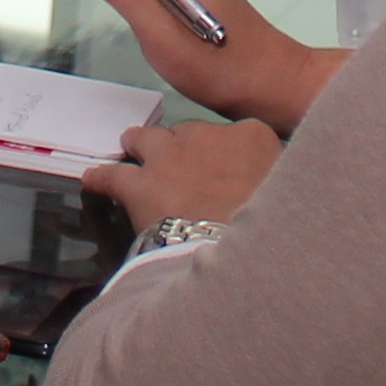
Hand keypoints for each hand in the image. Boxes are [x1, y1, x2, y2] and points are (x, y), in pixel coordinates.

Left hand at [86, 112, 281, 231]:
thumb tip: (279, 198)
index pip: (238, 136)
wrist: (240, 252)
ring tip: (130, 146)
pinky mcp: (140, 184)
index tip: (228, 169)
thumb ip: (278, 188)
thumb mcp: (292, 200)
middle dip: (183, 148)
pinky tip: (93, 179)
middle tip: (182, 166)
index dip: (227, 154)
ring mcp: (170, 157)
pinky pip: (113, 175)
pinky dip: (102, 177)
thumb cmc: (277, 230)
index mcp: (253, 138)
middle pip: (189, 133)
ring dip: (139, 144)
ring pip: (146, 140)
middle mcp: (208, 136)